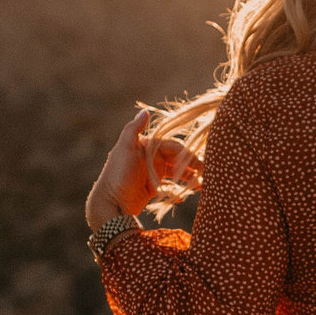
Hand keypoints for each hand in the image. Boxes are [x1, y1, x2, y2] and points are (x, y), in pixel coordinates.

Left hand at [84, 106, 195, 230]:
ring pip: (176, 174)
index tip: (200, 163)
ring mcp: (151, 174)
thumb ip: (134, 129)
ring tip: (200, 186)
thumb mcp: (124, 148)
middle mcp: (151, 159)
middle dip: (192, 166)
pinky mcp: (151, 189)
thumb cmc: (118, 174)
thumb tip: (145, 111)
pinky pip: (168, 188)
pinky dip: (176, 191)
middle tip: (206, 176)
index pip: (174, 147)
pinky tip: (183, 196)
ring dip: (188, 179)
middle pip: (177, 160)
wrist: (109, 202)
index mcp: (147, 147)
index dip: (187, 154)